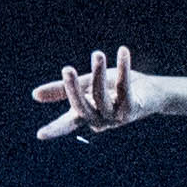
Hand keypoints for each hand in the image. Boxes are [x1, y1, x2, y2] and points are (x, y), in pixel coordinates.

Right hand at [32, 48, 153, 141]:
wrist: (152, 91)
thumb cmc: (115, 88)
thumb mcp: (88, 85)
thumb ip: (64, 88)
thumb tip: (34, 96)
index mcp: (87, 114)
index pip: (67, 123)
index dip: (55, 128)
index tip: (40, 135)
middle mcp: (100, 119)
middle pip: (82, 107)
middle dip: (73, 88)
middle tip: (66, 69)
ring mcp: (117, 116)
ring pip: (102, 96)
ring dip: (99, 72)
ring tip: (98, 54)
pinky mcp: (134, 108)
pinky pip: (125, 88)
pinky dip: (123, 68)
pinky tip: (123, 52)